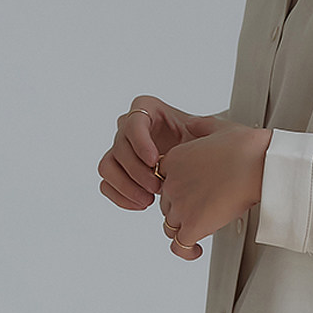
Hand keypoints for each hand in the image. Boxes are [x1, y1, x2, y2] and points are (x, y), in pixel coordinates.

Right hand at [98, 95, 221, 210]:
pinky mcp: (116, 170)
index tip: (155, 161)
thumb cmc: (200, 142)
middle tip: (157, 186)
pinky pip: (106, 184)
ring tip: (148, 200)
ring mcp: (119, 149)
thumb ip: (206, 126)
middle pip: (119, 147)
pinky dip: (121, 197)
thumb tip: (191, 125)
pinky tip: (142, 204)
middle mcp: (127, 126)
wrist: (198, 160)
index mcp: (146, 108)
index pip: (134, 122)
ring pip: (107, 167)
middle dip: (137, 170)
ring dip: (126, 186)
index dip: (141, 143)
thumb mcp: (205, 131)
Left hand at [158, 116, 272, 260]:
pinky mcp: (193, 225)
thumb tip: (192, 124)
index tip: (192, 192)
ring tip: (202, 229)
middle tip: (203, 210)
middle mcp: (171, 183)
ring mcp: (181, 205)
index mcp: (174, 160)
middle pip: (166, 204)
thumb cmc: (246, 147)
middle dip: (182, 209)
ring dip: (184, 228)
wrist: (260, 164)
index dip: (177, 188)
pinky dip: (186, 251)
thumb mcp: (218, 125)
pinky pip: (179, 245)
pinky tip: (196, 251)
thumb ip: (199, 126)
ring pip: (170, 225)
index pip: (161, 181)